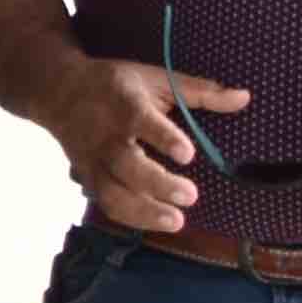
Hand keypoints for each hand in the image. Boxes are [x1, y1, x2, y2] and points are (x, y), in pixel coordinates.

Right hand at [43, 59, 243, 238]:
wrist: (57, 91)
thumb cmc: (115, 84)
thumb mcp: (155, 78)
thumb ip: (199, 91)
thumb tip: (244, 98)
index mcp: (123, 104)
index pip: (140, 121)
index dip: (162, 138)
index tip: (187, 155)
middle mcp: (105, 135)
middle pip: (125, 163)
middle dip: (156, 183)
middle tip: (191, 196)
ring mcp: (93, 159)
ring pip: (112, 190)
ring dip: (143, 210)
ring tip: (176, 222)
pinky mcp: (87, 176)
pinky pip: (105, 203)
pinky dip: (129, 217)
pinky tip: (157, 224)